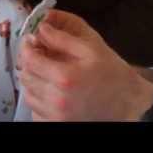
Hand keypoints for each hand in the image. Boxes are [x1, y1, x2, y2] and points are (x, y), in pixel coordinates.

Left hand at [17, 9, 152, 120]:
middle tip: (38, 54)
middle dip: (28, 62)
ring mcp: (56, 115)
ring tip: (45, 72)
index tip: (31, 40)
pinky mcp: (57, 124)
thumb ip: (62, 38)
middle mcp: (57, 99)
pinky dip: (37, 98)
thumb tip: (41, 28)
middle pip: (25, 76)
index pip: (29, 59)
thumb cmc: (110, 72)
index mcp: (65, 77)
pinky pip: (35, 110)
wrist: (127, 100)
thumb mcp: (90, 48)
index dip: (27, 47)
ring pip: (28, 94)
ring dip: (32, 80)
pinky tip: (50, 89)